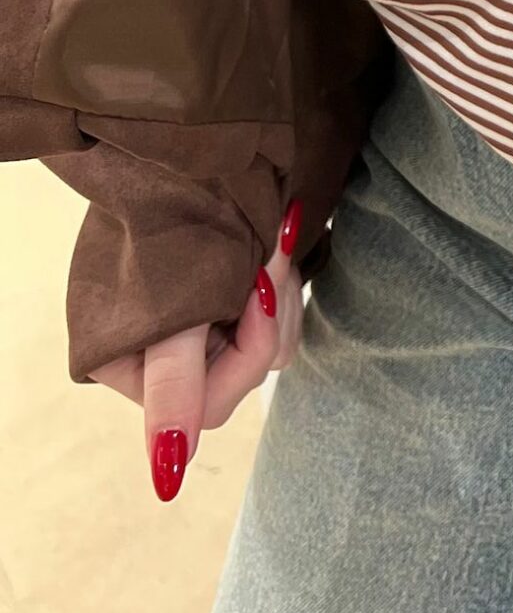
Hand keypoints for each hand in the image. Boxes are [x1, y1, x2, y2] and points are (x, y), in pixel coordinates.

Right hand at [86, 202, 305, 499]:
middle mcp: (161, 357)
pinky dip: (282, 282)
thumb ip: (173, 382)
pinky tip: (279, 241)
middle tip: (270, 255)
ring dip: (279, 292)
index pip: (203, 405)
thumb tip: (168, 469)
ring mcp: (199, 329)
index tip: (257, 288)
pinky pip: (277, 316)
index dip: (243, 350)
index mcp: (129, 366)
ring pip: (269, 346)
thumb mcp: (175, 300)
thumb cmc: (173, 216)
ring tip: (272, 238)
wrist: (192, 144)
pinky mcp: (232, 302)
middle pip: (242, 375)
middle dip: (266, 314)